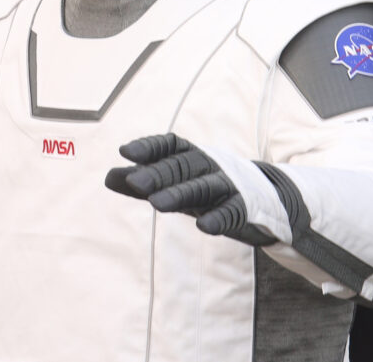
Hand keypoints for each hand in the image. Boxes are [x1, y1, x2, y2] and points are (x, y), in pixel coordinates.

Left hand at [105, 133, 248, 236]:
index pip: (170, 146)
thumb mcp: (175, 182)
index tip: (126, 151)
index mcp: (191, 156)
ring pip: (202, 187)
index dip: (149, 147)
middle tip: (134, 182)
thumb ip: (144, 180)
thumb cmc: (207, 186)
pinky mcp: (244, 208)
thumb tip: (108, 177)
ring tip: (155, 203)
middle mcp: (209, 166)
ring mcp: (228, 186)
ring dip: (180, 194)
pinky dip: (219, 217)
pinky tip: (204, 226)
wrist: (264, 196)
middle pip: (182, 167)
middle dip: (158, 173)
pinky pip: (232, 212)